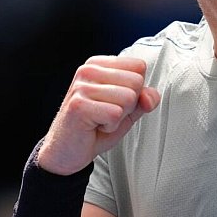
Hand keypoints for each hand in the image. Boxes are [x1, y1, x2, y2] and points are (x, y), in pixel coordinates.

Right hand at [37, 56, 160, 174]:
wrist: (67, 151)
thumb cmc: (95, 127)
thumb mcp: (127, 110)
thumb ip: (144, 99)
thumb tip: (150, 96)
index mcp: (99, 64)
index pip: (139, 67)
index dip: (135, 91)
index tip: (114, 102)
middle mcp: (88, 70)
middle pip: (136, 81)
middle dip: (128, 105)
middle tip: (106, 114)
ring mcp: (82, 86)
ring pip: (129, 98)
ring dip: (119, 117)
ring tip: (99, 120)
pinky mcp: (79, 105)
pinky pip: (116, 114)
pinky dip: (110, 126)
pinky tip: (94, 126)